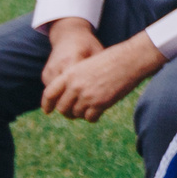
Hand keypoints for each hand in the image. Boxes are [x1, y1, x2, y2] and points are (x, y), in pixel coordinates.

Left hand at [41, 25, 162, 121]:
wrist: (129, 60)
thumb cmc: (111, 60)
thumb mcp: (87, 65)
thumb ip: (75, 78)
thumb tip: (69, 95)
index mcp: (70, 74)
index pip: (50, 93)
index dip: (46, 104)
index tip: (47, 111)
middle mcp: (76, 86)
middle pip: (62, 108)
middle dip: (68, 112)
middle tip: (75, 112)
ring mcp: (87, 96)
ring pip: (76, 114)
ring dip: (82, 114)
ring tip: (90, 108)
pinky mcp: (100, 103)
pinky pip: (90, 118)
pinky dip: (93, 117)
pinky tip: (99, 112)